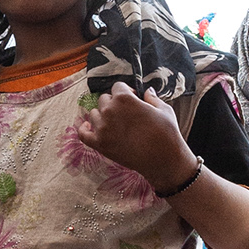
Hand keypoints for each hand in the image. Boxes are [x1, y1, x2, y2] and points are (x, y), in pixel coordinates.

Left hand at [75, 82, 196, 195]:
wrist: (163, 161)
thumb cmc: (166, 133)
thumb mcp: (164, 110)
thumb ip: (152, 98)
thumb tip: (147, 91)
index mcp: (124, 99)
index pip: (118, 87)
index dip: (127, 92)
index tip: (134, 99)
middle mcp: (109, 111)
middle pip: (104, 99)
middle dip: (114, 103)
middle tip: (126, 114)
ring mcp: (102, 128)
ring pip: (94, 114)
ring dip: (102, 115)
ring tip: (115, 123)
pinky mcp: (99, 144)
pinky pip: (83, 133)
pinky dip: (84, 129)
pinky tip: (88, 126)